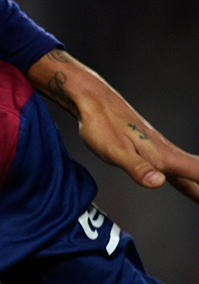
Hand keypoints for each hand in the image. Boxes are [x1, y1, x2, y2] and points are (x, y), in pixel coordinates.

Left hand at [29, 49, 198, 201]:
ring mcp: (162, 151)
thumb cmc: (100, 126)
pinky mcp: (153, 149)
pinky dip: (195, 176)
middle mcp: (169, 154)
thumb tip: (159, 183)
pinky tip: (191, 180)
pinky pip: (182, 167)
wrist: (94, 100)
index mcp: (164, 158)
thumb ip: (136, 167)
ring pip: (194, 171)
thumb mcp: (113, 151)